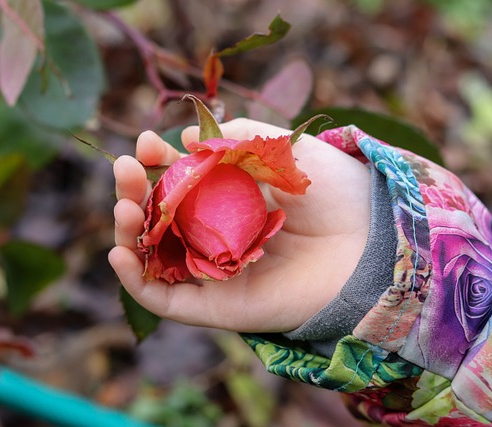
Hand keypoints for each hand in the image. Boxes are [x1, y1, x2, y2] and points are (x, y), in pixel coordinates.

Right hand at [108, 118, 370, 332]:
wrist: (371, 241)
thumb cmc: (334, 190)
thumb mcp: (281, 146)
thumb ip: (234, 137)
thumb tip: (184, 136)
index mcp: (232, 199)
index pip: (178, 184)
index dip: (156, 163)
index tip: (144, 144)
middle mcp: (219, 235)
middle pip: (159, 220)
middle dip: (135, 192)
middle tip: (124, 170)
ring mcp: (217, 272)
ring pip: (154, 258)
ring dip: (127, 232)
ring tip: (122, 205)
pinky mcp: (220, 307)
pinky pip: (167, 300)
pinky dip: (136, 281)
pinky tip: (119, 252)